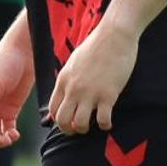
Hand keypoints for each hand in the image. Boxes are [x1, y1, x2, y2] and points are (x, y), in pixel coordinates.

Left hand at [46, 18, 138, 134]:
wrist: (113, 36)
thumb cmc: (95, 47)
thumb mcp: (73, 63)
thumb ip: (68, 79)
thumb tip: (65, 92)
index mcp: (63, 81)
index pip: (53, 109)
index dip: (59, 119)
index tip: (67, 121)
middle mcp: (73, 89)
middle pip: (63, 120)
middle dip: (69, 129)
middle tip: (78, 129)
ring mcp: (90, 93)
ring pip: (80, 124)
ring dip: (85, 129)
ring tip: (93, 125)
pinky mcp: (108, 95)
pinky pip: (103, 120)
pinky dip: (105, 125)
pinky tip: (108, 122)